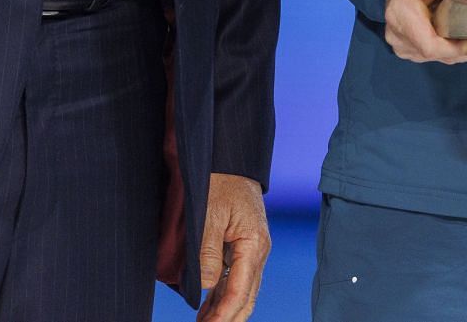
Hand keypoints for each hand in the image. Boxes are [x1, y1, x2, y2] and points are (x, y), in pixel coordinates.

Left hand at [197, 173, 269, 321]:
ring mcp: (253, 249)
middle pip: (247, 296)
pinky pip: (236, 278)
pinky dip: (224, 295)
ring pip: (243, 290)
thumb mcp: (209, 214)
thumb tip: (207, 285)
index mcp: (254, 244)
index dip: (225, 313)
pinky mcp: (244, 246)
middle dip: (229, 318)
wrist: (230, 161)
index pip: (241, 290)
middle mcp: (258, 250)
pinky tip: (209, 308)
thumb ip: (208, 251)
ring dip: (225, 310)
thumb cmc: (220, 182)